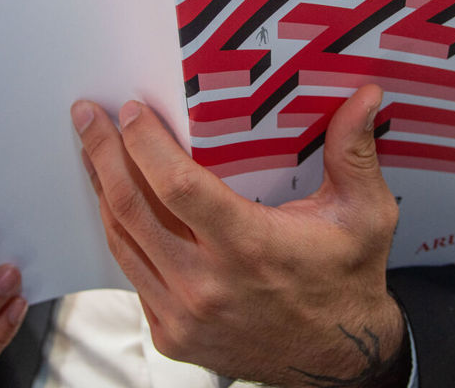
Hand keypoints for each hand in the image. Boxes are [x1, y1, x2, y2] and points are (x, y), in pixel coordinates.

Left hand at [71, 84, 403, 387]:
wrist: (338, 360)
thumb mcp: (365, 214)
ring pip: (123, 241)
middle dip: (103, 154)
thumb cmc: (348, 280)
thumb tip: (367, 96)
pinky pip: (133, 275)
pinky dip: (122, 234)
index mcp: (250, 247)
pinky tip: (118, 204)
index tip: (131, 111)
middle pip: (133, 208)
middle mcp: (208, 285)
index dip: (145, 144)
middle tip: (88, 117)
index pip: (177, 186)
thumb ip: (356, 151)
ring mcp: (184, 315)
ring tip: (93, 151)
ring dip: (102, 190)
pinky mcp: (172, 335)